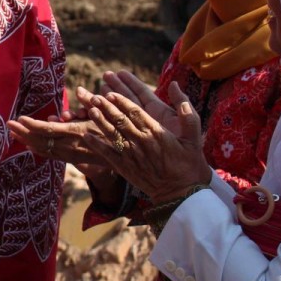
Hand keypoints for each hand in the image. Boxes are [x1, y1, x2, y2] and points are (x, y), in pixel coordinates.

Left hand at [81, 80, 211, 202]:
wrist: (181, 193)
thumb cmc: (189, 164)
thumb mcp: (194, 137)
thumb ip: (187, 113)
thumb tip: (177, 87)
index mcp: (156, 132)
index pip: (135, 112)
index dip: (121, 101)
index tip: (110, 92)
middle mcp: (141, 142)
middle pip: (119, 120)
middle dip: (106, 107)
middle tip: (94, 96)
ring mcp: (131, 155)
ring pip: (111, 134)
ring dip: (99, 121)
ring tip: (89, 109)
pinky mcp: (125, 167)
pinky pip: (107, 154)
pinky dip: (96, 144)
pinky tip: (86, 136)